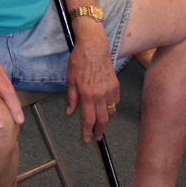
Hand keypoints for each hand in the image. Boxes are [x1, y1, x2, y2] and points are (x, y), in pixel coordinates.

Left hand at [66, 20, 119, 141]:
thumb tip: (70, 112)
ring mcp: (110, 91)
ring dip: (106, 120)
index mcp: (87, 94)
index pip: (88, 119)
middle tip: (96, 137)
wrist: (94, 47)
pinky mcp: (116, 86)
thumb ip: (71, 98)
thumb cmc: (79, 60)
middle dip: (99, 131)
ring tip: (100, 124)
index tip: (87, 139)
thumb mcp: (70, 79)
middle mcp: (100, 95)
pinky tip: (106, 109)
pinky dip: (111, 109)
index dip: (87, 131)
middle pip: (102, 120)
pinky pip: (115, 103)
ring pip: (110, 113)